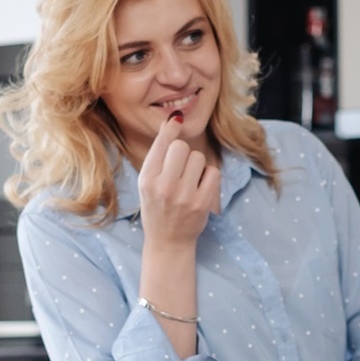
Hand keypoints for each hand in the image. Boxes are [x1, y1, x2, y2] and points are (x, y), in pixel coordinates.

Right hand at [137, 114, 220, 249]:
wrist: (168, 241)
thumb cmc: (157, 207)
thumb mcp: (148, 182)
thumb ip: (158, 155)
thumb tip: (173, 121)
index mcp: (146, 178)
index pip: (162, 144)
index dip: (172, 128)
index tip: (178, 119)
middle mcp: (163, 186)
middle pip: (182, 147)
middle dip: (183, 154)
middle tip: (180, 169)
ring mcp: (183, 195)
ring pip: (198, 158)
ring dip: (197, 166)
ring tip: (189, 181)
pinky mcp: (202, 203)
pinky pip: (213, 172)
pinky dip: (209, 177)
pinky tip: (200, 187)